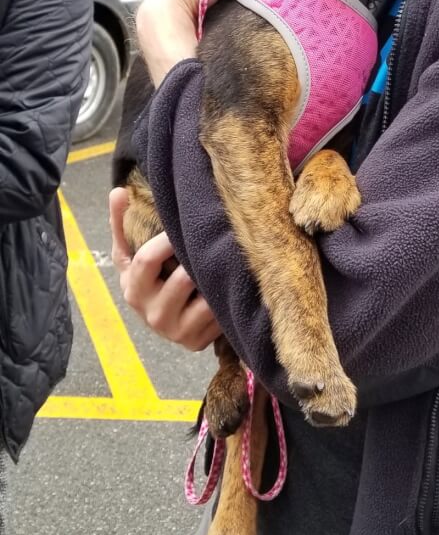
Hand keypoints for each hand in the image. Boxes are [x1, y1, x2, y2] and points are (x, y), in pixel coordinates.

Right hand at [109, 187, 221, 351]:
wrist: (162, 320)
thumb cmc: (148, 279)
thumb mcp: (130, 254)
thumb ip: (121, 223)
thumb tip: (117, 191)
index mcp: (132, 289)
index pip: (147, 259)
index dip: (167, 239)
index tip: (182, 224)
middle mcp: (152, 315)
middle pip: (183, 279)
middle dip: (198, 259)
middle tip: (212, 243)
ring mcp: (175, 332)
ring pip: (206, 297)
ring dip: (215, 278)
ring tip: (222, 261)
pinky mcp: (197, 343)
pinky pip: (219, 313)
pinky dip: (224, 296)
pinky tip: (225, 284)